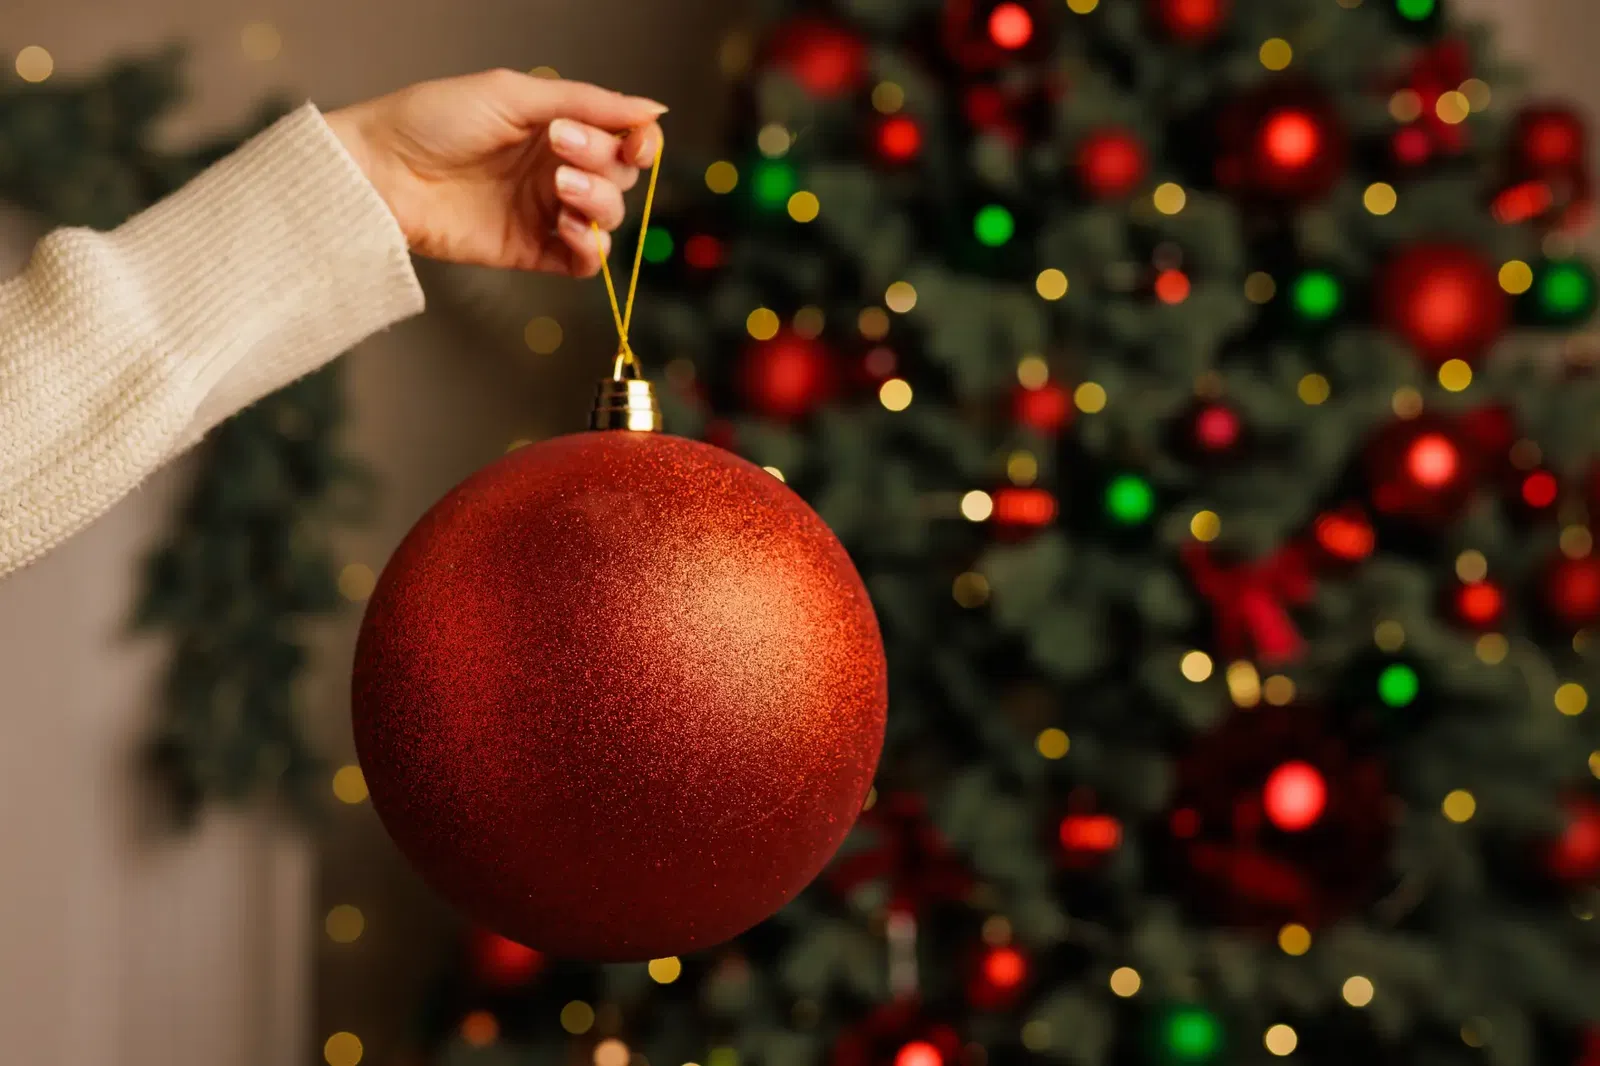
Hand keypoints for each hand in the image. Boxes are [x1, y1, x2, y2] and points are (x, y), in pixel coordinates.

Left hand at [324, 69, 666, 276]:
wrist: (381, 171)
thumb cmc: (432, 120)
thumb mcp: (514, 93)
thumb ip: (587, 102)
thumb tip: (653, 109)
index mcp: (558, 127)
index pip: (625, 140)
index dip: (642, 143)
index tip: (637, 142)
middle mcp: (557, 169)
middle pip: (622, 177)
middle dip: (603, 163)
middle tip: (559, 149)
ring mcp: (546, 213)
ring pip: (610, 218)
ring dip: (598, 201)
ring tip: (559, 189)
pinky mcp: (531, 252)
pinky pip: (585, 261)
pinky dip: (589, 247)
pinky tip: (566, 226)